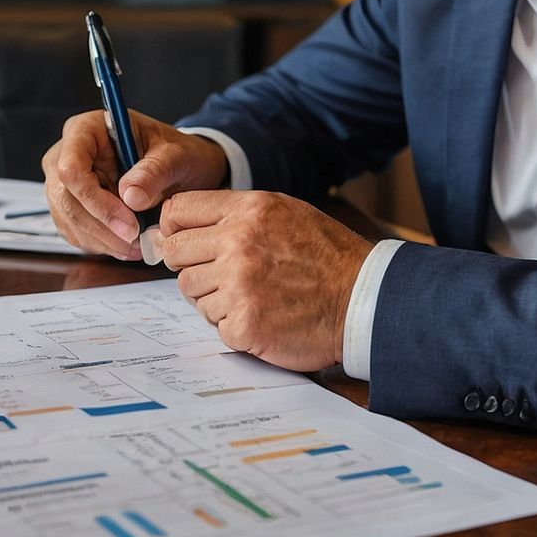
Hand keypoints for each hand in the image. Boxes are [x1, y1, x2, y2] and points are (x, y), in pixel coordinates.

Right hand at [42, 110, 228, 259]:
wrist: (177, 167)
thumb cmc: (174, 153)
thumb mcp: (175, 156)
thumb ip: (154, 172)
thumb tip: (130, 197)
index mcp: (86, 130)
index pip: (71, 168)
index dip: (96, 200)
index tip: (129, 224)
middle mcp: (66, 154)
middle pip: (65, 198)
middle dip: (102, 227)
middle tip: (137, 242)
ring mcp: (64, 182)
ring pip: (69, 220)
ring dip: (104, 241)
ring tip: (138, 245)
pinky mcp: (71, 206)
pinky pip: (76, 232)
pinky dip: (102, 245)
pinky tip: (128, 245)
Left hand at [159, 190, 373, 370]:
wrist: (363, 299)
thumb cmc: (325, 256)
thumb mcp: (284, 213)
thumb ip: (234, 215)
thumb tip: (177, 227)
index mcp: (248, 210)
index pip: (178, 211)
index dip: (173, 228)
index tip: (183, 242)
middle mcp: (238, 243)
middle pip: (175, 253)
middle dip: (193, 266)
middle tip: (224, 276)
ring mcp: (239, 285)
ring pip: (192, 291)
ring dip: (215, 298)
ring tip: (254, 296)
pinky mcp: (244, 324)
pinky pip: (214, 324)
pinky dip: (235, 325)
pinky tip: (264, 317)